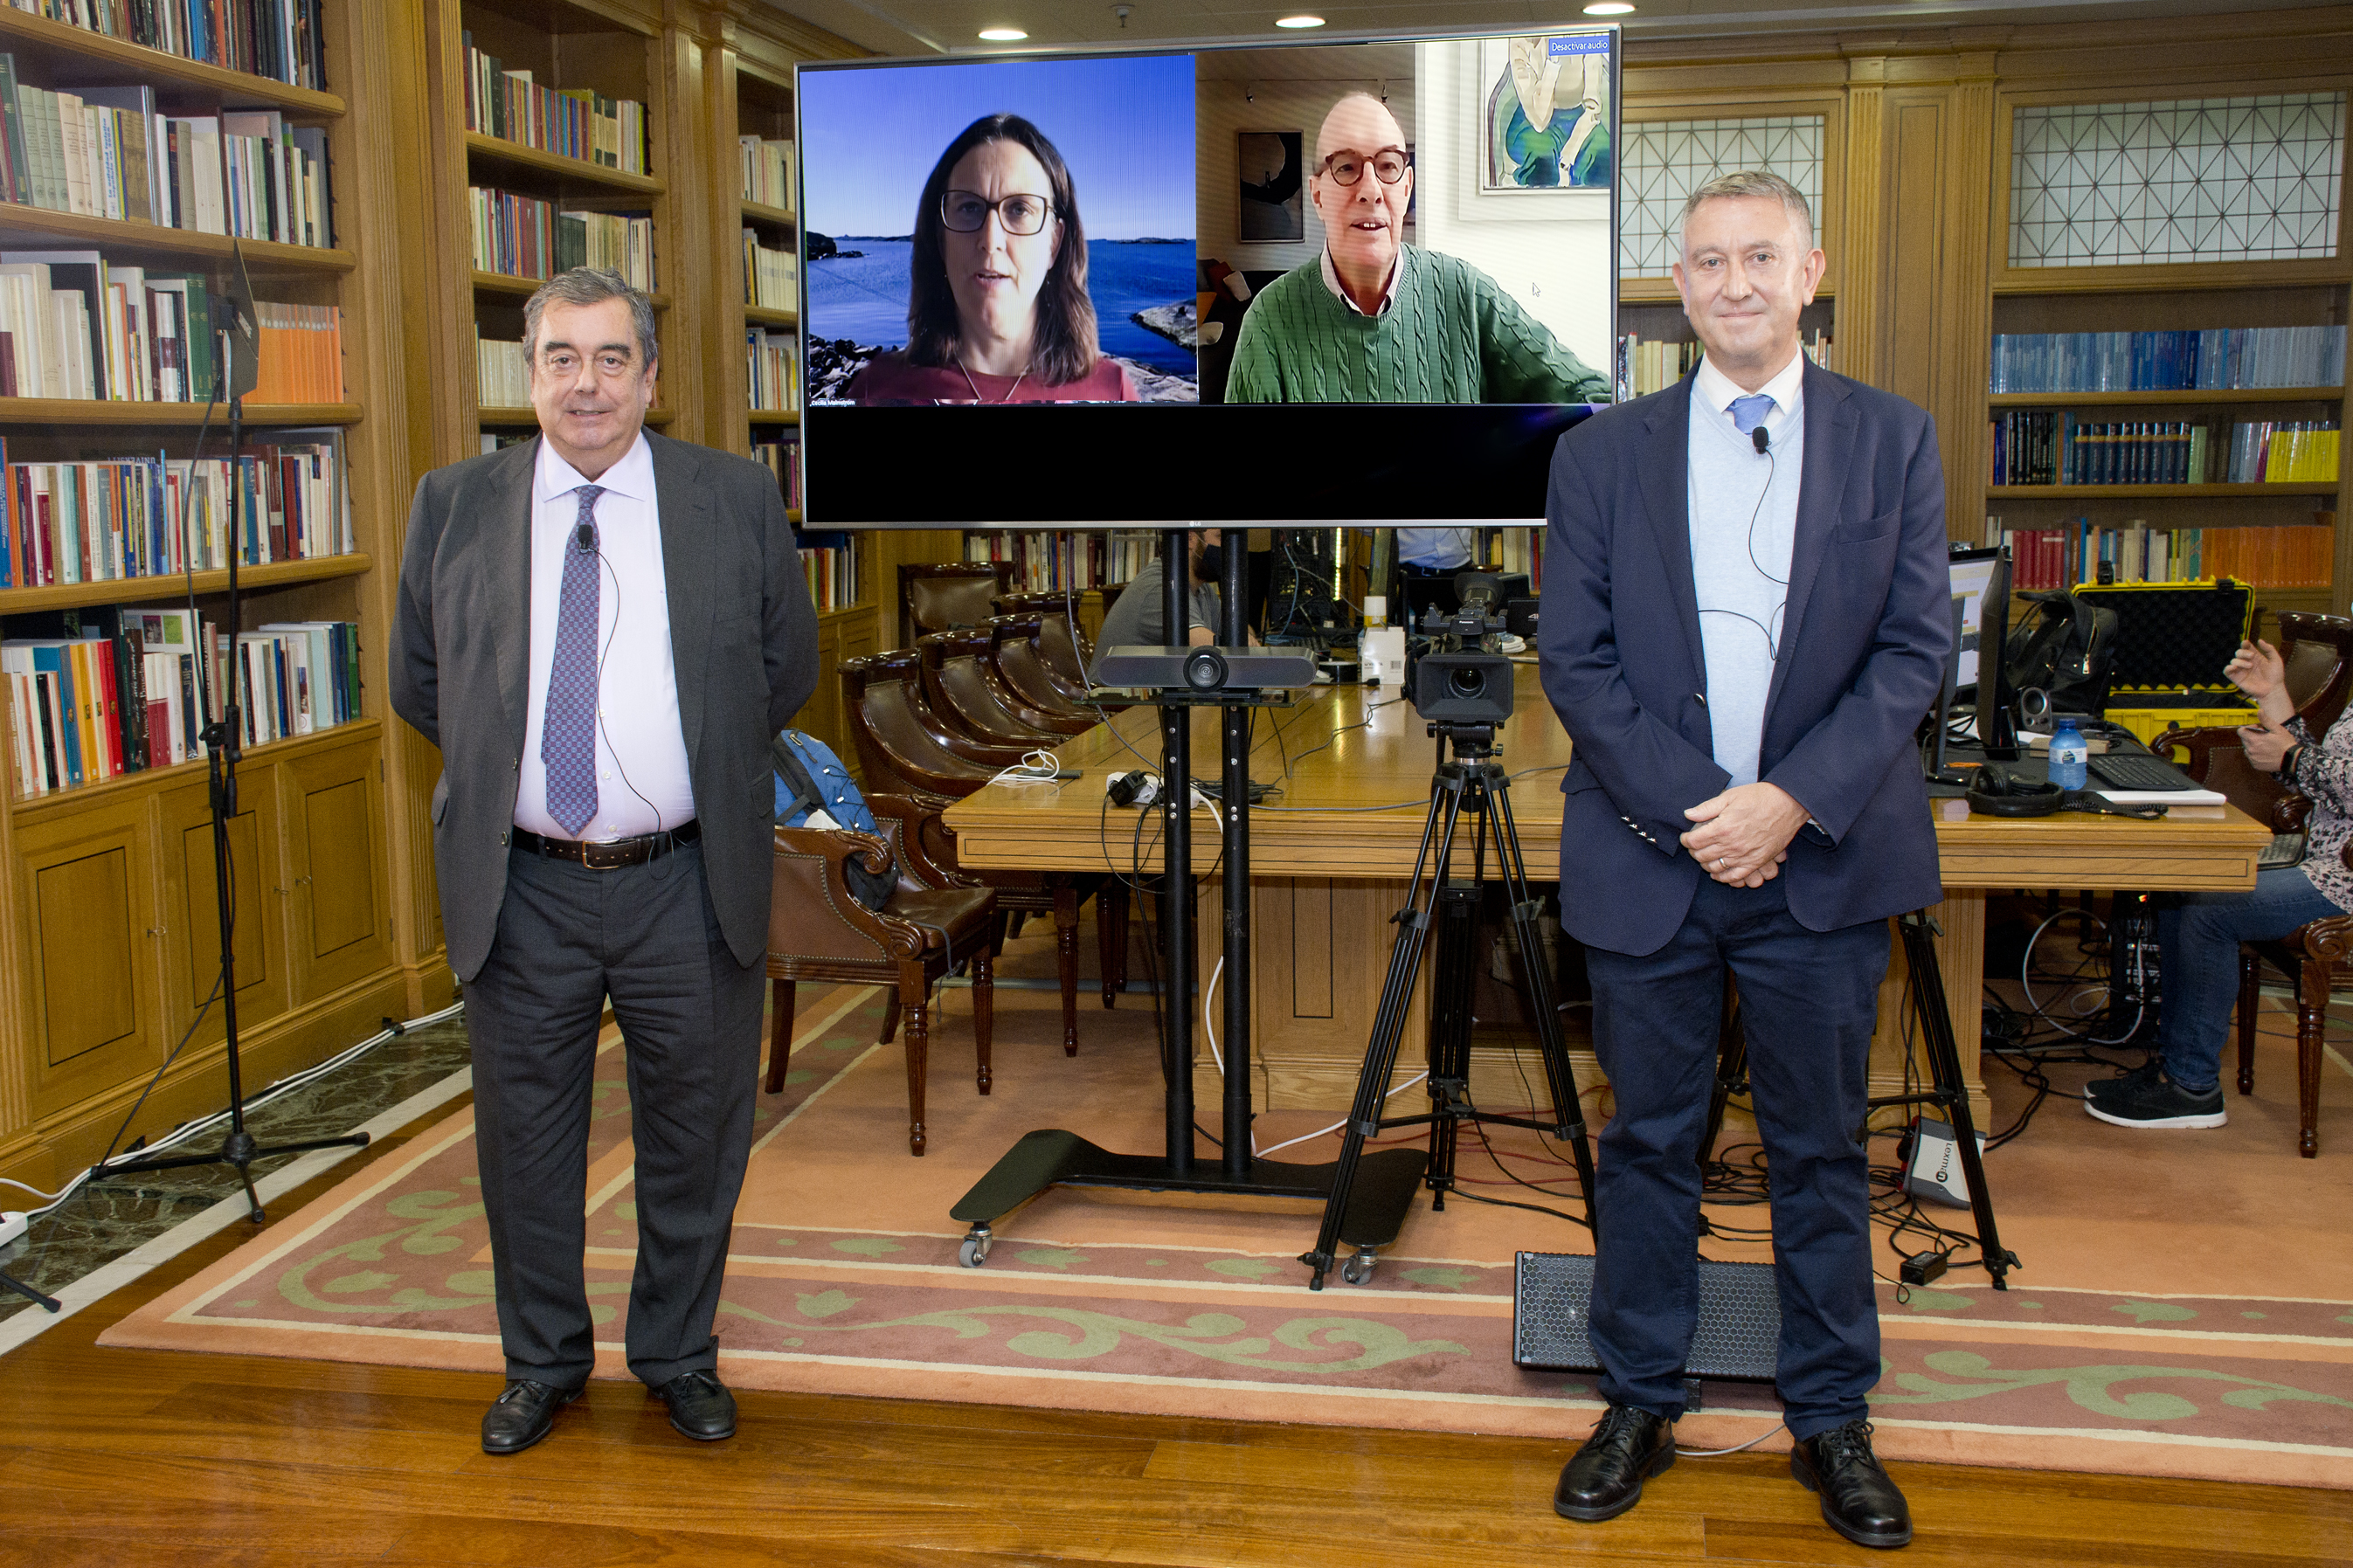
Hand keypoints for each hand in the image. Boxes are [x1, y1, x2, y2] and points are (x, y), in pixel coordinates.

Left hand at [1681, 781, 1809, 887]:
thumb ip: (1706, 808)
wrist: (1788, 804)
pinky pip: (1734, 877)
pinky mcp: (1756, 862)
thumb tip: (1688, 814)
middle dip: (1693, 851)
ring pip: (1714, 868)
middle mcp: (1731, 845)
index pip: (1693, 841)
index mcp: (1722, 828)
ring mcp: (1743, 856)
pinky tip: (1717, 874)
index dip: (1685, 840)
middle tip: (1694, 845)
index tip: (1686, 836)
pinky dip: (1723, 878)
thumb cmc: (1759, 797)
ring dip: (1705, 864)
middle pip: (1701, 856)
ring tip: (1705, 857)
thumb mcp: (1730, 797)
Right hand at [2226, 640, 2294, 729]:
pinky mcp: (2236, 678)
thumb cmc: (2276, 676)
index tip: (2246, 643)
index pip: (2246, 647)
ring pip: (2233, 660)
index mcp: (2255, 657)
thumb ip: (2269, 649)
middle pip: (2239, 652)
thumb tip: (2259, 640)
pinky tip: (2234, 667)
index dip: (2245, 644)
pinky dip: (2228, 668)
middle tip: (2252, 657)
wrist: (2272, 690)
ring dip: (2240, 661)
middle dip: (2243, 652)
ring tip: (2250, 666)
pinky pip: (2227, 671)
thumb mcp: (2276, 660)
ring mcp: (2241, 670)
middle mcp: (2247, 662)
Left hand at [2239, 720, 2293, 772]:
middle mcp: (2250, 749)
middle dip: (2252, 736)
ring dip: (2253, 746)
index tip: (2257, 729)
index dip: (2248, 728)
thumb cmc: (2285, 743)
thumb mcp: (2277, 729)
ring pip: (2247, 749)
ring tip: (2266, 745)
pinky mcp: (2255, 765)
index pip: (2240, 731)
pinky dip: (2256, 754)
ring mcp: (2252, 758)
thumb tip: (2259, 711)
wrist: (2291, 759)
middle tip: (2264, 737)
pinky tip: (2266, 753)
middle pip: (2244, 739)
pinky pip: (2252, 757)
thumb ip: (2266, 720)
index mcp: (2253, 739)